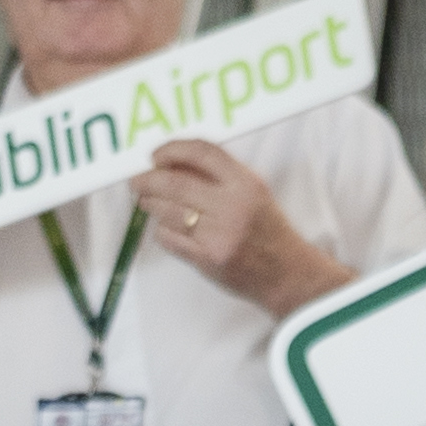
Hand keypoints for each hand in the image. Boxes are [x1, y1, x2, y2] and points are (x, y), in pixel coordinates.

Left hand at [136, 138, 344, 315]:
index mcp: (245, 184)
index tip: (156, 155)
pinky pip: (170, 239)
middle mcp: (232, 206)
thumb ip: (220, 176)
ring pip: (168, 211)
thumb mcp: (253, 193)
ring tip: (146, 201)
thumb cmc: (268, 232)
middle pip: (175, 182)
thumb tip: (173, 163)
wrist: (288, 276)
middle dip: (147, 179)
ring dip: (150, 204)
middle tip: (136, 180)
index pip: (200, 152)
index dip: (171, 149)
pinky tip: (164, 228)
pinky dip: (161, 231)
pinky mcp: (208, 259)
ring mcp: (218, 235)